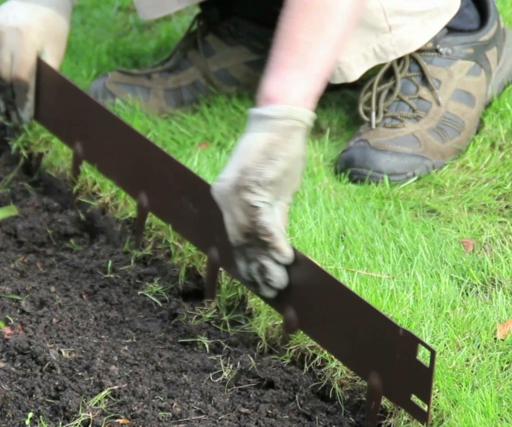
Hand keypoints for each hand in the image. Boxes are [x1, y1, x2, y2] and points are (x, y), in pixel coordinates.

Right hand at [0, 0, 72, 123]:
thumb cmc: (53, 26)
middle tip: (13, 119)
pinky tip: (0, 88)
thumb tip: (37, 103)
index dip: (22, 100)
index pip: (20, 78)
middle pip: (3, 76)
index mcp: (25, 40)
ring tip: (5, 109)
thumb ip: (46, 75)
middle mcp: (3, 35)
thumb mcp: (56, 50)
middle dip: (9, 100)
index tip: (24, 118)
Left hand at [211, 105, 315, 297]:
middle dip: (255, 269)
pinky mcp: (255, 190)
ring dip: (266, 264)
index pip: (235, 238)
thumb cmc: (275, 152)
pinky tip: (285, 260)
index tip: (256, 281)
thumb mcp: (268, 186)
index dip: (246, 262)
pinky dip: (275, 244)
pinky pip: (265, 225)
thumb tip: (273, 239)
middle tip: (269, 290)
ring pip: (251, 239)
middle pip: (240, 242)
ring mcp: (238, 195)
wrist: (277, 123)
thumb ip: (268, 211)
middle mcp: (226, 198)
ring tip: (278, 284)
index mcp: (225, 197)